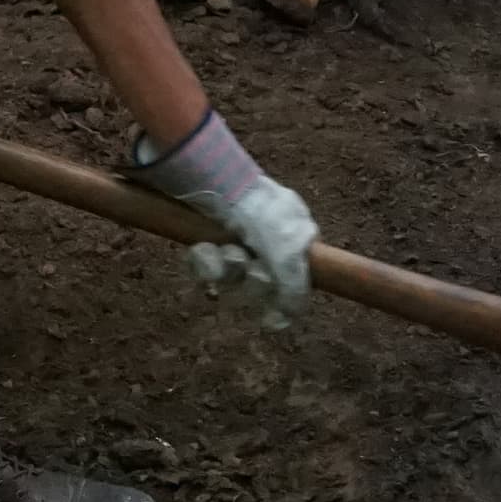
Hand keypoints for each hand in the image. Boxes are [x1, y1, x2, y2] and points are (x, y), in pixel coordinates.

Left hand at [127, 110, 316, 319]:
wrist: (217, 180)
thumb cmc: (260, 215)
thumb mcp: (288, 255)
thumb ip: (294, 290)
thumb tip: (286, 321)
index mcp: (296, 234)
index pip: (293, 282)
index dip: (279, 297)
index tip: (269, 316)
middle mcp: (268, 237)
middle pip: (259, 283)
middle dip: (251, 281)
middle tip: (250, 266)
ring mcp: (237, 236)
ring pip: (230, 277)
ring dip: (226, 269)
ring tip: (223, 250)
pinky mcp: (207, 235)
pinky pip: (206, 264)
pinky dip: (204, 260)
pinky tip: (203, 248)